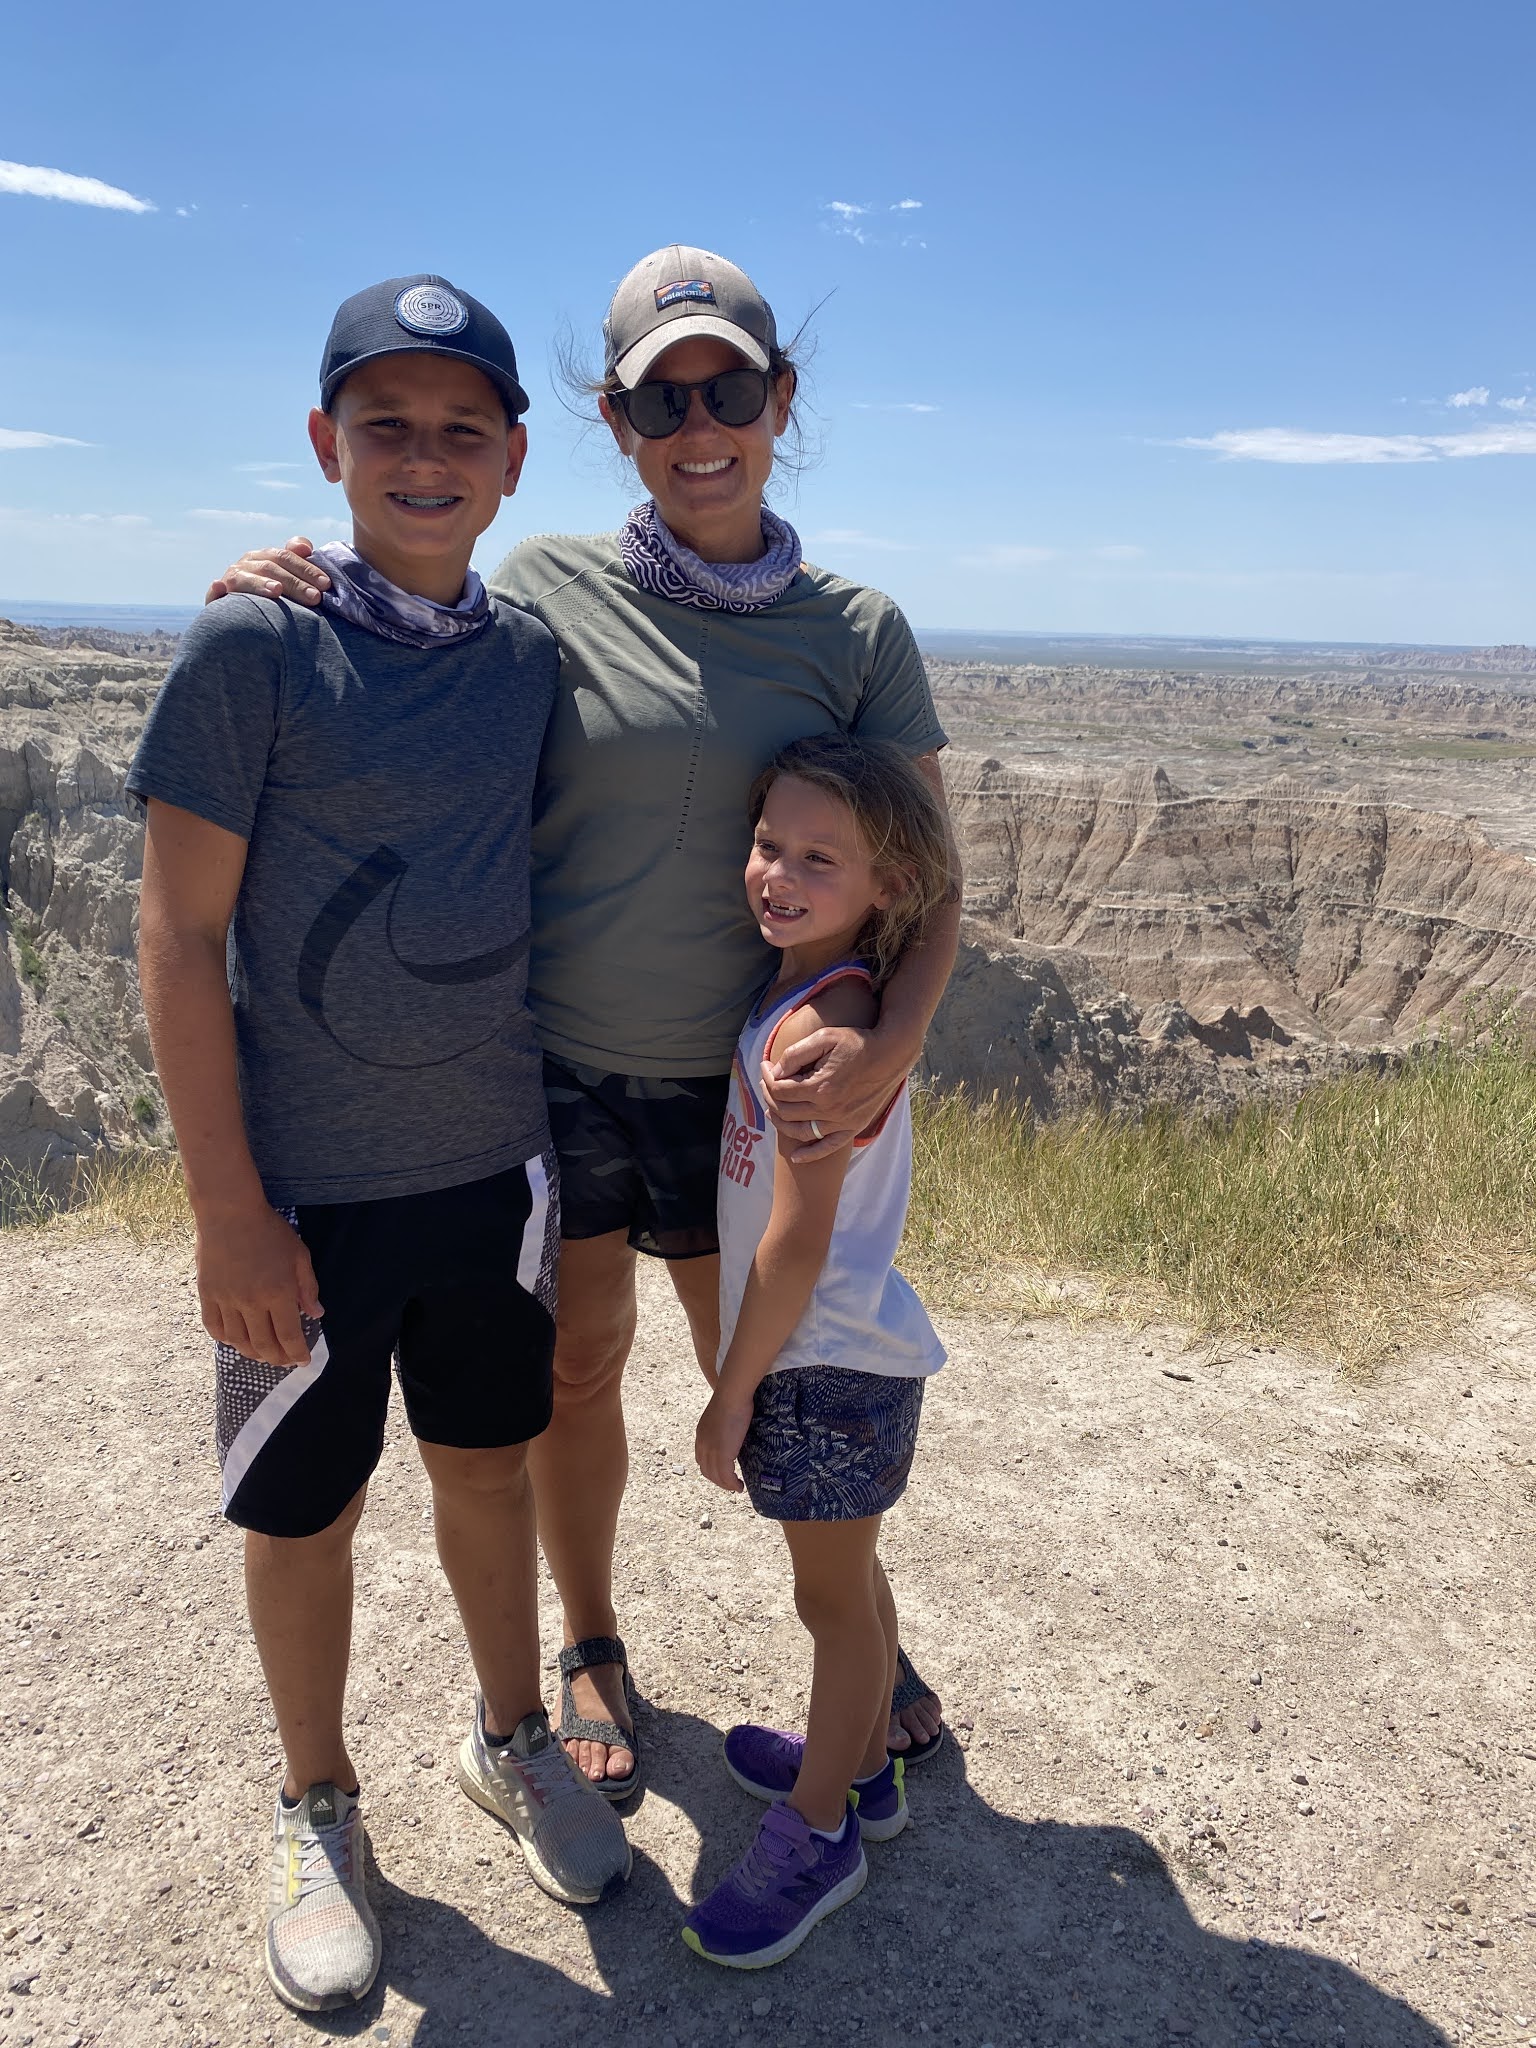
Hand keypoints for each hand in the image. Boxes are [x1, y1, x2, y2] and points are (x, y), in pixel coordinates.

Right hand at [194, 1202, 322, 1367]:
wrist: (229, 1212)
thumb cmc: (269, 1230)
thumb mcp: (299, 1254)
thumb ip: (308, 1287)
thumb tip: (316, 1315)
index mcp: (278, 1293)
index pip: (289, 1336)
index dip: (297, 1354)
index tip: (303, 1361)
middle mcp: (251, 1302)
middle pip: (264, 1344)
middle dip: (277, 1358)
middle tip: (285, 1361)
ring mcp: (226, 1300)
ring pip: (238, 1341)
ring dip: (252, 1353)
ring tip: (263, 1354)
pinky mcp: (207, 1294)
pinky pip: (215, 1327)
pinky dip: (226, 1339)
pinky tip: (236, 1340)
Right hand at [205, 536, 328, 606]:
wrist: (245, 619)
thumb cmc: (276, 598)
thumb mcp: (290, 579)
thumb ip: (299, 562)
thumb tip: (306, 547)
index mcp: (264, 557)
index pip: (286, 556)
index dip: (306, 568)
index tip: (326, 584)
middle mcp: (246, 564)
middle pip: (270, 567)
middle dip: (294, 582)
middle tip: (315, 598)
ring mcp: (230, 580)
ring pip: (244, 579)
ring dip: (260, 584)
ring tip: (276, 590)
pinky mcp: (216, 598)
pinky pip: (214, 593)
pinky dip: (215, 590)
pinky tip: (220, 587)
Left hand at [695, 1389, 753, 1492]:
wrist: (731, 1396)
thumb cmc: (732, 1398)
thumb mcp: (723, 1415)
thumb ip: (723, 1426)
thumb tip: (734, 1426)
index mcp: (701, 1436)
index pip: (702, 1459)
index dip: (712, 1469)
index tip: (723, 1472)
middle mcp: (702, 1446)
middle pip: (707, 1471)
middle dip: (718, 1480)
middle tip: (731, 1483)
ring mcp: (711, 1451)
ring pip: (716, 1477)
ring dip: (726, 1485)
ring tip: (737, 1487)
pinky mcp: (722, 1455)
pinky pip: (726, 1477)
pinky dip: (732, 1484)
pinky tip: (740, 1486)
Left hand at [761, 1024, 914, 1160]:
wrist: (890, 1054)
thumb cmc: (856, 1042)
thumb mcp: (824, 1038)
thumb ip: (796, 1054)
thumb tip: (775, 1072)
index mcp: (820, 1087)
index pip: (780, 1089)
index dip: (767, 1077)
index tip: (765, 1066)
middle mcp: (829, 1109)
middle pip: (786, 1110)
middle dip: (769, 1096)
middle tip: (766, 1082)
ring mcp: (841, 1121)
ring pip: (800, 1131)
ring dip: (780, 1122)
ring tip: (771, 1110)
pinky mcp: (853, 1127)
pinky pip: (828, 1147)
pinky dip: (811, 1154)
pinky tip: (796, 1158)